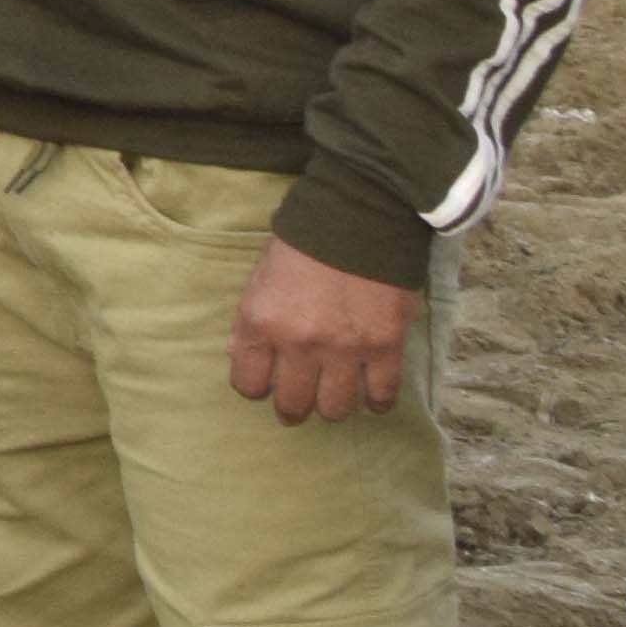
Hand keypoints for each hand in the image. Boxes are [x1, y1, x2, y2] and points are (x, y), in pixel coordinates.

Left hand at [222, 237, 417, 423]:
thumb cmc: (302, 244)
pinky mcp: (385, 346)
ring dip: (333, 407)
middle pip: (294, 404)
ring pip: (336, 409)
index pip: (248, 384)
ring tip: (335, 398)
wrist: (358, 216)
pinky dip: (377, 402)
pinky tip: (373, 398)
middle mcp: (300, 343)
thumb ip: (250, 321)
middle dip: (293, 410)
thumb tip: (240, 358)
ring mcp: (345, 348)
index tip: (264, 386)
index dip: (255, 389)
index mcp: (261, 323)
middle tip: (298, 406)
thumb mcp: (259, 279)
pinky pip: (382, 395)